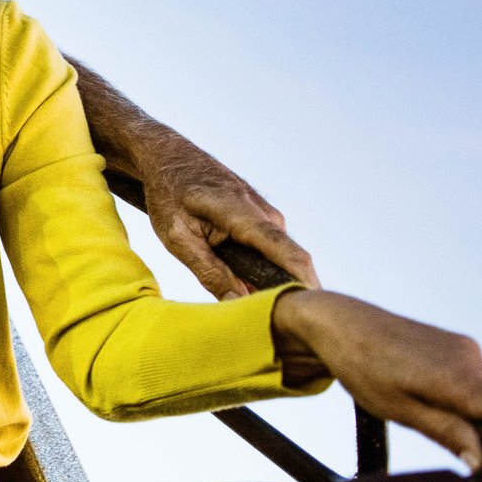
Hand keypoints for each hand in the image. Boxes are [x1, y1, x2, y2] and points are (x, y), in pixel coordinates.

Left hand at [140, 143, 317, 298]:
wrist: (168, 157)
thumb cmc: (167, 195)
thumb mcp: (176, 237)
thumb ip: (208, 271)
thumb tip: (239, 304)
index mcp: (242, 212)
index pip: (286, 251)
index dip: (303, 282)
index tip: (313, 311)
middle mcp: (264, 211)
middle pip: (288, 260)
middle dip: (284, 291)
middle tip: (273, 325)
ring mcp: (267, 212)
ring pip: (278, 257)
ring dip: (268, 281)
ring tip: (252, 306)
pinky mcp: (264, 217)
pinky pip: (271, 250)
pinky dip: (260, 269)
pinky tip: (243, 282)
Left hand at [273, 290, 481, 470]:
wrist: (341, 322)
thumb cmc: (363, 368)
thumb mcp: (401, 410)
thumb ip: (448, 433)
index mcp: (460, 379)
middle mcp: (471, 359)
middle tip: (465, 455)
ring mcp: (465, 349)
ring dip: (480, 418)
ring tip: (434, 422)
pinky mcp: (457, 344)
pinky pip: (478, 380)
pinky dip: (470, 400)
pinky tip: (432, 402)